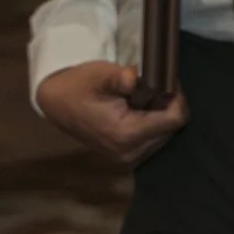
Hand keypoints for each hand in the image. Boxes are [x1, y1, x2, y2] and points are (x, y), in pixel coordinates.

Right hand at [33, 61, 186, 165]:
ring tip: (145, 96)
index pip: (174, 119)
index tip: (168, 80)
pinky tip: (139, 109)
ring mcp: (128, 158)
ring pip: (165, 134)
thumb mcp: (100, 75)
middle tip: (157, 85)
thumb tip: (135, 77)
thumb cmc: (79, 86)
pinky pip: (153, 139)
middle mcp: (130, 153)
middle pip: (172, 128)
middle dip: (169, 105)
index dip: (177, 97)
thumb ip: (122, 77)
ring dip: (161, 114)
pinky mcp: (126, 157)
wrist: (57, 103)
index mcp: (126, 134)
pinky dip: (152, 123)